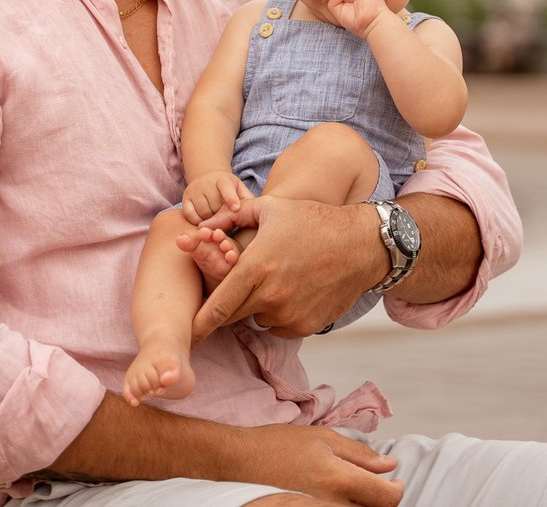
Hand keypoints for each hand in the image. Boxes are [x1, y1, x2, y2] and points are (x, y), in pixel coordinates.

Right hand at [182, 170, 251, 223]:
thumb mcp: (240, 189)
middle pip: (215, 206)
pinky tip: (206, 224)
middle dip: (223, 218)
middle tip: (230, 228)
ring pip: (203, 213)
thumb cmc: (229, 190)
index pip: (226, 188)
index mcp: (223, 180)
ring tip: (219, 227)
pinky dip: (198, 222)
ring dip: (212, 222)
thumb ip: (247, 199)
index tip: (236, 208)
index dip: (231, 198)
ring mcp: (194, 191)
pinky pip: (190, 216)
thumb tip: (258, 211)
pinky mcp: (185, 199)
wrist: (207, 179)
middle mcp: (206, 183)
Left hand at [192, 196, 383, 340]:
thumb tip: (200, 229)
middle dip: (227, 307)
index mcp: (256, 267)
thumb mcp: (269, 208)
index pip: (217, 307)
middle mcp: (270, 296)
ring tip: (275, 278)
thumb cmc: (312, 221)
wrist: (360, 244)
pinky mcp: (306, 326)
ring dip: (256, 305)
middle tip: (235, 288)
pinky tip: (292, 289)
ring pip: (257, 319)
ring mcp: (289, 315)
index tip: (186, 337)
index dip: (198, 326)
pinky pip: (279, 326)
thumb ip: (229, 218)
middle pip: (232, 316)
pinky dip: (278, 313)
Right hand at [223, 423, 402, 506]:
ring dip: (362, 503)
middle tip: (374, 483)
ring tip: (351, 488)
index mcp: (339, 480)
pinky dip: (344, 506)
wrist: (238, 462)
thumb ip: (360, 454)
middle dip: (379, 498)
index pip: (387, 497)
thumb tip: (389, 465)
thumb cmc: (275, 446)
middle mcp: (332, 505)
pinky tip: (336, 496)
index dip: (397, 489)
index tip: (394, 480)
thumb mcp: (322, 438)